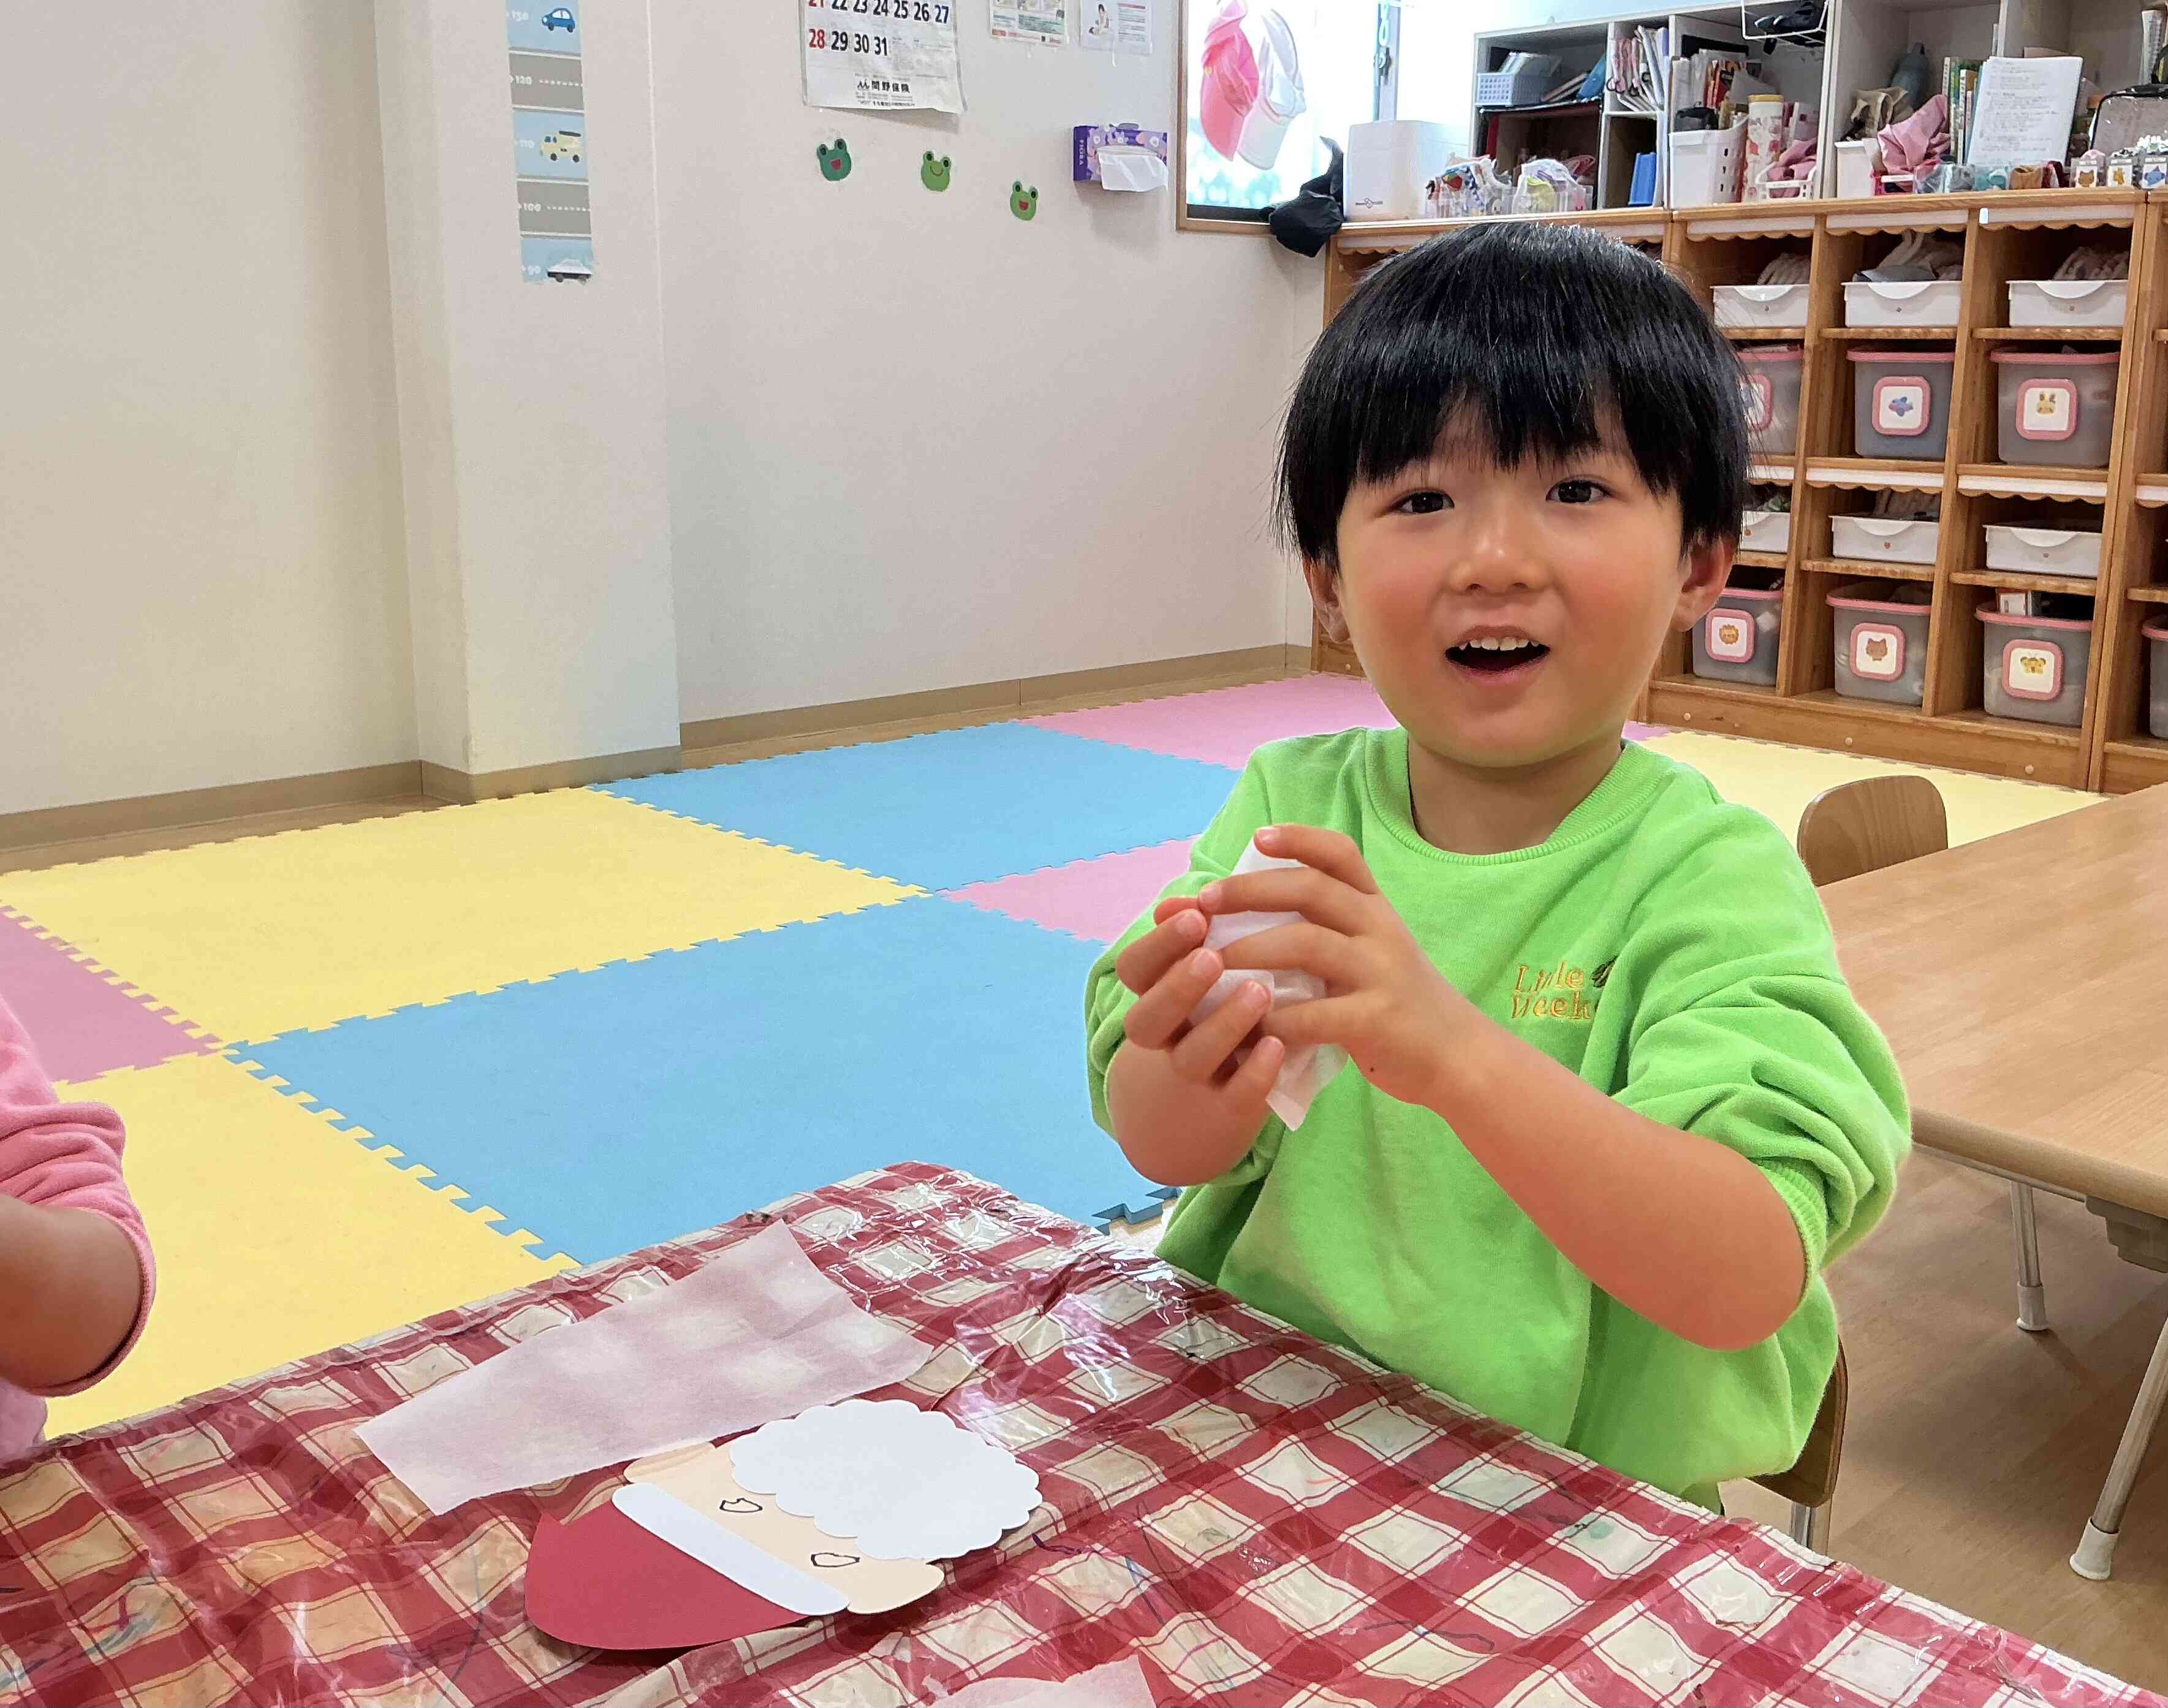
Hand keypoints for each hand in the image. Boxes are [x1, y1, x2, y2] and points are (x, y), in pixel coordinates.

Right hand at [1115, 897, 1285, 1102]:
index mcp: (1154, 997)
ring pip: (1193, 1057)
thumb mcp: (1201, 976)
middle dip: (1178, 987)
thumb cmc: (1213, 1013)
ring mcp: (1195, 1076)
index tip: (1196, 916)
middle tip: (1212, 957)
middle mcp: (1166, 1038)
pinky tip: (1277, 1043)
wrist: (1210, 1104)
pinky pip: (1236, 1096)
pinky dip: (1255, 1072)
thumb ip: (1194, 938)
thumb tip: (1181, 900)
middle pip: (1148, 1020)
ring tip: (1260, 991)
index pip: (1133, 971)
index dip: (1157, 946)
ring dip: (1223, 1023)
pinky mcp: (1229, 1108)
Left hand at [1198, 825, 1473, 1108]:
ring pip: (1307, 943)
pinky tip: (1249, 1026)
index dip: (1299, 838)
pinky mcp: (1377, 1020)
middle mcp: (1380, 929)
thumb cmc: (1396, 1002)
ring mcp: (1381, 972)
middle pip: (1312, 889)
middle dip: (1250, 890)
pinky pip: (1316, 1013)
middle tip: (1204, 902)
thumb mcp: (1369, 954)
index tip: (1258, 837)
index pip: (1340, 855)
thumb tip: (1247, 915)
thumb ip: (1321, 932)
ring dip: (1250, 949)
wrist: (1458, 1056)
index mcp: (1375, 908)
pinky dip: (1275, 1018)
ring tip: (1210, 962)